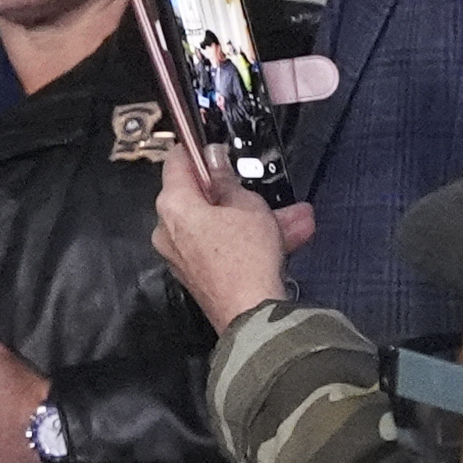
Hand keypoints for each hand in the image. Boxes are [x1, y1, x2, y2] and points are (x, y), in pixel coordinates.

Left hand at [152, 141, 314, 332]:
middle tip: (261, 185)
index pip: (176, 162)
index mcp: (173, 205)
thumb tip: (212, 159)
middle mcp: (168, 229)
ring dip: (255, 218)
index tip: (216, 147)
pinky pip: (222, 246)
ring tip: (295, 218)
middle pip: (200, 196)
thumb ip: (226, 179)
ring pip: (218, 224)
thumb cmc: (247, 257)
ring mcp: (181, 254)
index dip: (197, 150)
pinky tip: (285, 238)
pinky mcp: (197, 274)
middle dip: (238, 191)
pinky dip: (248, 240)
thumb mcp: (246, 205)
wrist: (252, 315)